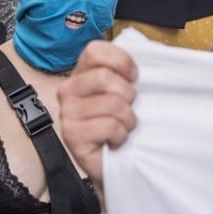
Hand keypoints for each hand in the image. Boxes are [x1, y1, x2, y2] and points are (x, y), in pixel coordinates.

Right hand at [57, 40, 138, 194]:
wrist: (113, 163)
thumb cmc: (120, 123)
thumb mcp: (123, 92)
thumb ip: (125, 71)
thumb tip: (145, 52)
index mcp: (80, 73)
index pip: (94, 50)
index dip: (121, 60)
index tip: (134, 77)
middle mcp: (68, 90)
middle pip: (104, 77)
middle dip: (128, 95)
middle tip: (128, 109)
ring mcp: (67, 113)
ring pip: (112, 104)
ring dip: (128, 120)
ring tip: (122, 128)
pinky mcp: (72, 135)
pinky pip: (109, 126)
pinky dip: (121, 136)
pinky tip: (114, 141)